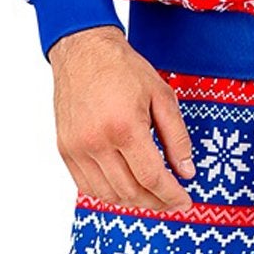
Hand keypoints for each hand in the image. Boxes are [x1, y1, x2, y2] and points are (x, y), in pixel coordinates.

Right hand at [51, 26, 196, 209]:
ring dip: (133, 202)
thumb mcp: (162, 97)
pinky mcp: (65, 149)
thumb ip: (177, 137)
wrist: (83, 51)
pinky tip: (125, 187)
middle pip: (131, 192)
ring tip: (151, 196)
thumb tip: (187, 171)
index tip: (184, 201)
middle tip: (172, 201)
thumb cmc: (123, 69)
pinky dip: (108, 194)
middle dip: (157, 203)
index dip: (172, 196)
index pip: (152, 178)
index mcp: (124, 127)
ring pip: (108, 195)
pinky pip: (87, 187)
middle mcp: (96, 142)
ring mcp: (77, 148)